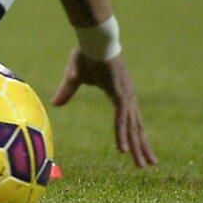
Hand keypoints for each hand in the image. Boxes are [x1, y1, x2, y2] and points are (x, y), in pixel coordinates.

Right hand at [51, 48, 157, 167]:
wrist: (94, 37)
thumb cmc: (87, 52)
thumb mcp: (74, 76)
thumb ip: (67, 91)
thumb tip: (55, 104)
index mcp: (119, 93)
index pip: (129, 119)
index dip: (131, 135)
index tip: (135, 151)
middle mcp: (127, 97)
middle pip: (135, 127)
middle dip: (141, 147)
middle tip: (148, 164)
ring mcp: (125, 96)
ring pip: (131, 127)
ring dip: (136, 147)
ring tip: (143, 164)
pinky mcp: (119, 94)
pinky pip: (121, 119)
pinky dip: (122, 134)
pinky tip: (124, 149)